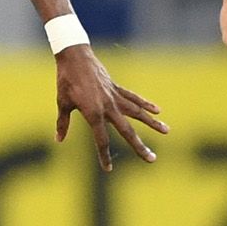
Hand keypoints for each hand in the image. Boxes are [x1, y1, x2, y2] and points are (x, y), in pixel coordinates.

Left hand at [54, 46, 167, 170]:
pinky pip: (133, 97)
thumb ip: (63, 122)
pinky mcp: (116, 87)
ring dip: (152, 123)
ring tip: (167, 131)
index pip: (101, 139)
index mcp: (93, 113)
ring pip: (137, 113)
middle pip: (127, 131)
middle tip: (152, 159)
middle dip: (139, 146)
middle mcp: (108, 106)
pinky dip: (145, 104)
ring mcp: (114, 96)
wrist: (74, 56)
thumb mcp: (62, 102)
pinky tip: (157, 111)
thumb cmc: (66, 80)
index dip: (103, 155)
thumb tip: (59, 139)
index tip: (108, 169)